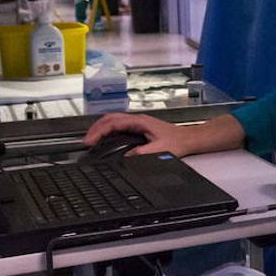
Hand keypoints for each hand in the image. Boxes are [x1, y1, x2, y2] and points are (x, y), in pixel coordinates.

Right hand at [82, 113, 196, 156]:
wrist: (190, 139)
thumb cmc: (178, 141)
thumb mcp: (159, 150)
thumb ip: (142, 153)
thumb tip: (126, 157)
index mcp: (140, 121)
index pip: (113, 123)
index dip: (99, 131)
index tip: (91, 141)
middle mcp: (137, 119)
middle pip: (110, 118)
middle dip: (95, 128)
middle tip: (86, 141)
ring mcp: (138, 122)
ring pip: (113, 120)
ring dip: (100, 128)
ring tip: (91, 139)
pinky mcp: (139, 127)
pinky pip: (118, 125)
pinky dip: (108, 130)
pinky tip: (104, 138)